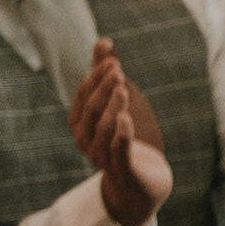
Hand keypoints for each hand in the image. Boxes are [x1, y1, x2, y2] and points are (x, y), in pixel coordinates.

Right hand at [66, 41, 171, 225]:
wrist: (143, 185)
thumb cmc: (127, 138)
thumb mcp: (119, 103)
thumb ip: (107, 75)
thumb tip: (103, 40)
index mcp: (82, 124)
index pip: (84, 98)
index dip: (95, 79)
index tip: (112, 60)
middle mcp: (86, 140)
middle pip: (90, 112)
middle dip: (102, 89)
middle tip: (117, 70)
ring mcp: (103, 157)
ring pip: (102, 130)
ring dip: (112, 108)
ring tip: (123, 88)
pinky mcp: (124, 170)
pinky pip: (118, 151)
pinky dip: (120, 134)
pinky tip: (127, 118)